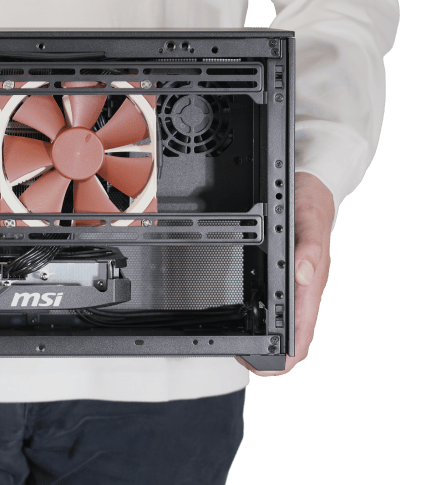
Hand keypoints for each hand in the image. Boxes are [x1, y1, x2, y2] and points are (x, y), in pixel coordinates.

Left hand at [237, 172, 334, 375]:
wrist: (312, 187)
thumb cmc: (311, 204)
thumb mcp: (307, 219)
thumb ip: (308, 247)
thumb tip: (305, 275)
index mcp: (311, 284)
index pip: (303, 334)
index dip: (284, 357)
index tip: (261, 364)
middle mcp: (303, 289)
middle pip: (293, 336)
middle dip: (268, 354)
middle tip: (240, 357)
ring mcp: (296, 285)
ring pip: (282, 322)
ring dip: (264, 336)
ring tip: (237, 341)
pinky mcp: (287, 276)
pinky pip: (275, 302)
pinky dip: (260, 314)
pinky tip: (242, 313)